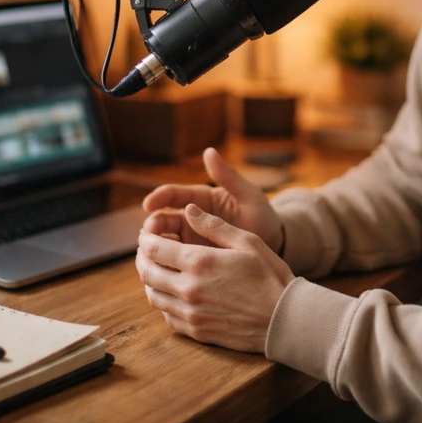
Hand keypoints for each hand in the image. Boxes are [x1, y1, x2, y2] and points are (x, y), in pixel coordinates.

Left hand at [136, 204, 294, 352]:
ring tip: (157, 269)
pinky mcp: (196, 331)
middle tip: (146, 249)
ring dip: (150, 280)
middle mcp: (188, 289)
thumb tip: (188, 210)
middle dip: (142, 258)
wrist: (284, 319)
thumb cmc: (270, 276)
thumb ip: (214, 225)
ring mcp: (191, 313)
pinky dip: (163, 302)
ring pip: (153, 296)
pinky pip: (167, 316)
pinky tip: (173, 293)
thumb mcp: (247, 241)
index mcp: (199, 262)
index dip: (146, 238)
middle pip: (147, 272)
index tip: (146, 232)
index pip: (155, 248)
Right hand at [142, 148, 284, 253]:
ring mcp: (190, 240)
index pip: (172, 195)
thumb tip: (209, 151)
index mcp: (200, 199)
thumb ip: (228, 176)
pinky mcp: (194, 259)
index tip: (147, 205)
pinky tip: (164, 271)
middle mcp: (190, 218)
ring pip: (163, 242)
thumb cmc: (262, 216)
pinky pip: (174, 261)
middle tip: (148, 236)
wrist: (274, 246)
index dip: (158, 198)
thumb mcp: (248, 195)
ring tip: (153, 256)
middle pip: (161, 220)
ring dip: (155, 248)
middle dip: (152, 227)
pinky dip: (165, 264)